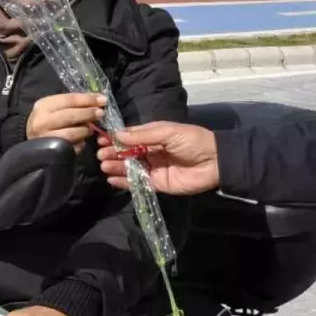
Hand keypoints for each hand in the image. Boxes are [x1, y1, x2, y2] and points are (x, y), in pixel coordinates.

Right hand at [27, 93, 105, 147]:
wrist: (30, 137)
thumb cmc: (47, 119)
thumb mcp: (55, 106)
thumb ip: (73, 103)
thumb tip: (98, 99)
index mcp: (44, 105)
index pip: (69, 100)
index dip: (88, 99)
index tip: (102, 100)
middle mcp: (42, 121)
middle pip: (70, 116)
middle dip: (88, 114)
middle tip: (100, 113)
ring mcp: (45, 138)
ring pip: (71, 133)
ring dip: (85, 130)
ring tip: (90, 129)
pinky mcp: (51, 152)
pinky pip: (71, 147)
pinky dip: (80, 143)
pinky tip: (81, 140)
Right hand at [96, 121, 219, 194]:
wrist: (215, 162)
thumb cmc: (193, 140)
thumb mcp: (168, 131)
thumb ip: (143, 135)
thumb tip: (118, 135)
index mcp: (154, 136)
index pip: (130, 137)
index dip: (116, 139)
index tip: (101, 140)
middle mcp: (152, 152)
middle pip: (127, 153)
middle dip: (113, 153)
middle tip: (100, 155)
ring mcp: (154, 169)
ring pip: (130, 168)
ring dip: (116, 167)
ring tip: (104, 166)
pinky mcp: (158, 184)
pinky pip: (138, 183)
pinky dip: (124, 182)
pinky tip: (112, 180)